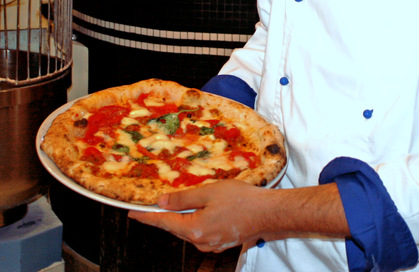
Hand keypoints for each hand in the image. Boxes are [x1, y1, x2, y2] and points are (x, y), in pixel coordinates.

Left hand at [128, 180, 267, 252]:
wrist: (267, 213)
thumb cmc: (241, 200)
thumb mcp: (208, 192)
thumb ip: (183, 198)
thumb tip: (162, 202)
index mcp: (194, 230)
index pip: (164, 222)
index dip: (147, 216)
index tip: (132, 213)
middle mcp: (200, 242)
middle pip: (176, 226)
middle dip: (167, 214)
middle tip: (157, 202)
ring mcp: (211, 245)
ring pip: (190, 229)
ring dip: (185, 216)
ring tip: (187, 201)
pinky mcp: (221, 243)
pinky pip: (203, 232)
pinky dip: (198, 221)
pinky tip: (206, 209)